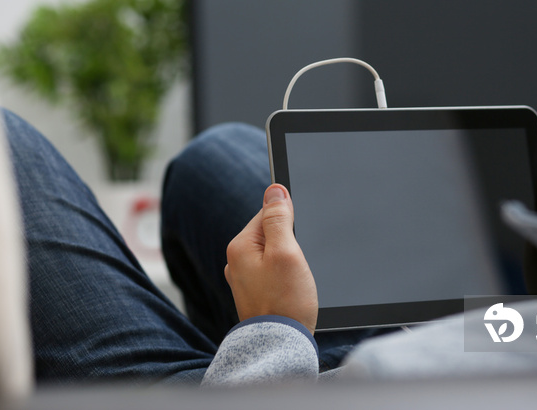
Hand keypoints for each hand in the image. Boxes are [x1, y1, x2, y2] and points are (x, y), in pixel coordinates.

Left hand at [225, 184, 317, 334]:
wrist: (281, 346)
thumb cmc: (286, 302)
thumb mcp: (286, 252)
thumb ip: (279, 218)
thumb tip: (275, 190)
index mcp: (240, 246)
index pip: (266, 213)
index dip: (289, 221)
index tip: (299, 237)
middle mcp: (236, 261)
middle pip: (270, 234)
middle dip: (290, 243)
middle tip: (298, 264)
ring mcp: (244, 279)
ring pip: (274, 254)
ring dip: (289, 261)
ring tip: (295, 281)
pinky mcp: (255, 293)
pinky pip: (273, 272)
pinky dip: (285, 276)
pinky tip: (292, 290)